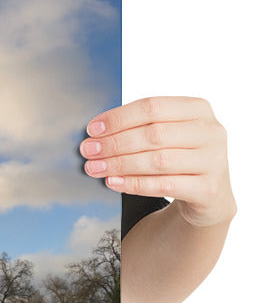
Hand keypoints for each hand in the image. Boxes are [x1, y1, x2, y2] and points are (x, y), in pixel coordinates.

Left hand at [80, 96, 234, 227]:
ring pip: (158, 160)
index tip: (92, 129)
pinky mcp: (208, 189)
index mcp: (198, 109)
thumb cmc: (180, 157)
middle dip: (114, 143)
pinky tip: (113, 182)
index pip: (152, 107)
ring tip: (94, 167)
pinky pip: (164, 185)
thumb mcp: (168, 135)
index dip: (119, 118)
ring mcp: (213, 161)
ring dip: (120, 164)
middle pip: (153, 134)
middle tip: (88, 151)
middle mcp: (210, 132)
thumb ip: (139, 127)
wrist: (209, 194)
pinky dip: (134, 184)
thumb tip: (96, 132)